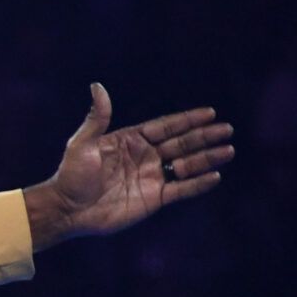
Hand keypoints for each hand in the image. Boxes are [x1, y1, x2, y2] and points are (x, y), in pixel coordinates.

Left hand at [25, 83, 232, 247]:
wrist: (67, 210)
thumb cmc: (71, 175)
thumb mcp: (83, 144)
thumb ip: (97, 118)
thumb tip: (97, 86)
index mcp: (131, 140)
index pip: (165, 126)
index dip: (187, 120)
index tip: (210, 112)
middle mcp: (144, 157)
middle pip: (181, 144)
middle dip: (204, 136)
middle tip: (227, 129)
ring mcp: (151, 178)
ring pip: (186, 165)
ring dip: (207, 158)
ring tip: (229, 150)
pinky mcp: (153, 199)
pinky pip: (181, 189)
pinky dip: (198, 183)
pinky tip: (216, 176)